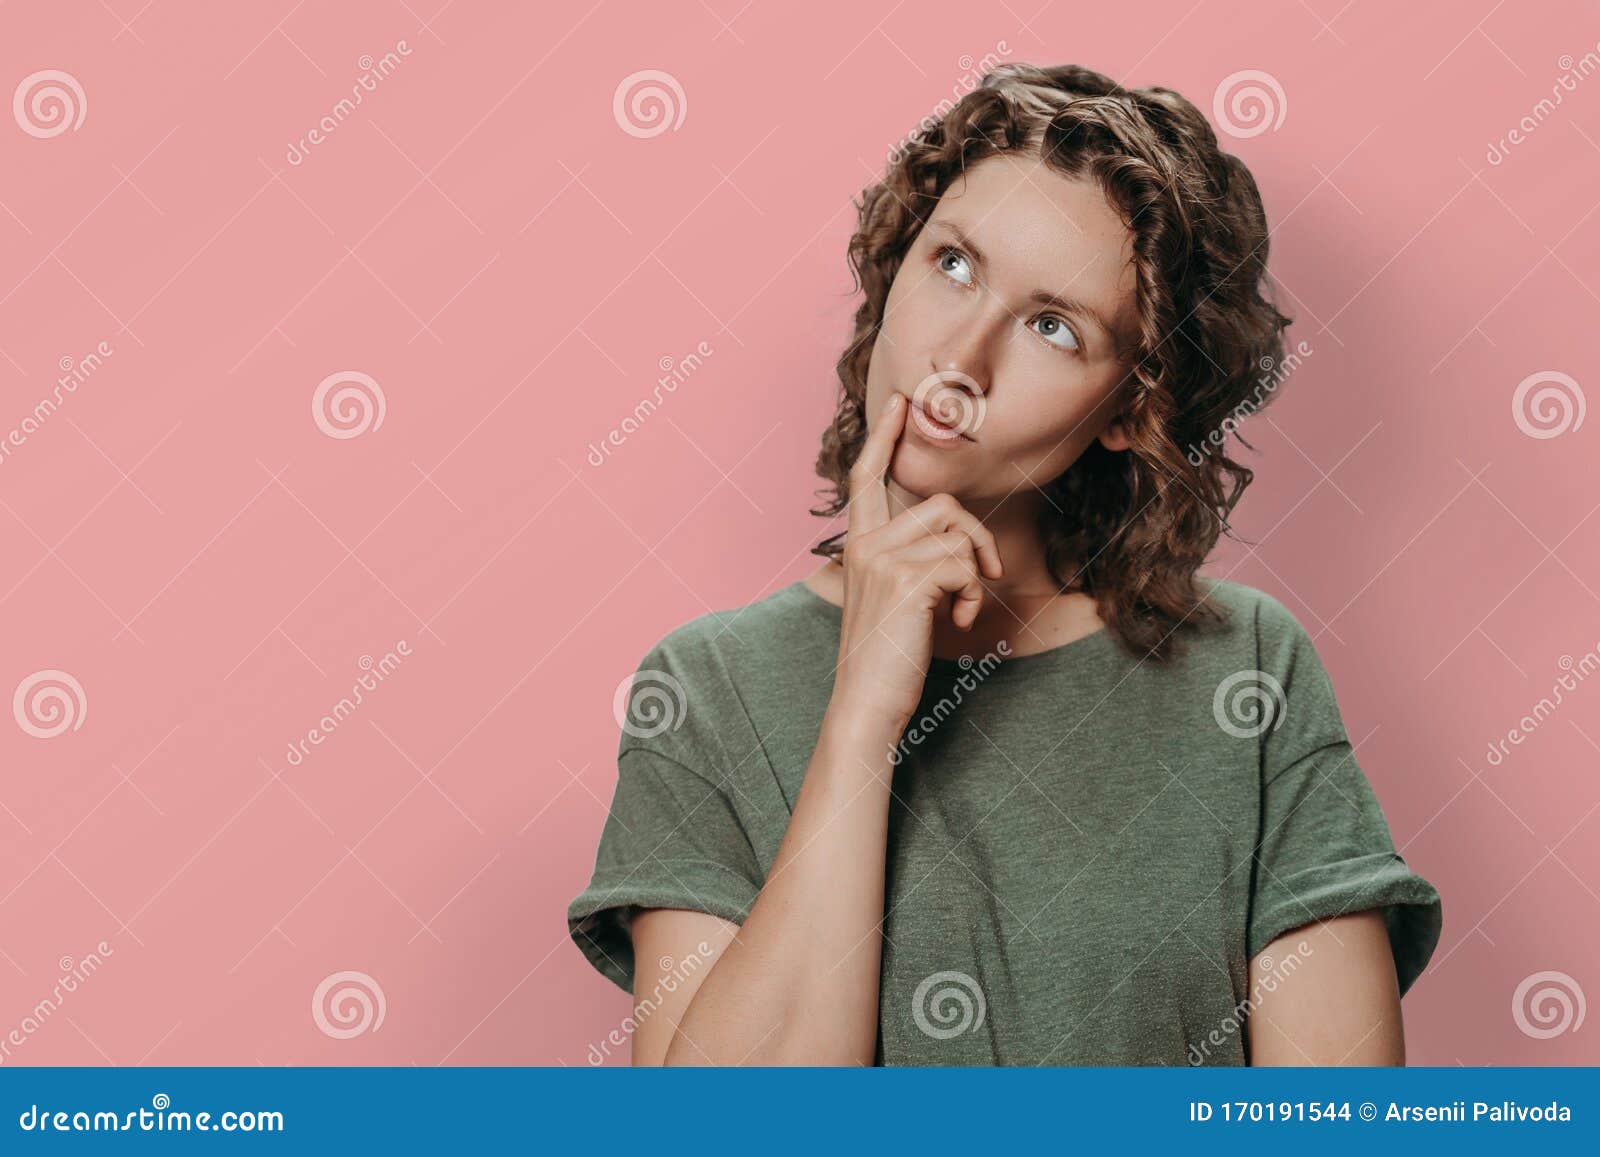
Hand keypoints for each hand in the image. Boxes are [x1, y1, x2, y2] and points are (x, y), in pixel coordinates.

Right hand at [830, 393, 1003, 731]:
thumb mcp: (892, 600)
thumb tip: (957, 541)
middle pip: (939, 504)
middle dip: (976, 537)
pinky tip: (959, 622)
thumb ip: (909, 562)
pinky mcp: (907, 580)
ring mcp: (882, 560)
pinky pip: (965, 566)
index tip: (900, 402)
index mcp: (858, 546)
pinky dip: (974, 597)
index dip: (883, 437)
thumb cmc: (886, 658)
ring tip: (962, 608)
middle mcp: (864, 545)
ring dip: (976, 571)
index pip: (865, 478)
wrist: (866, 703)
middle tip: (985, 576)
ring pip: (957, 532)